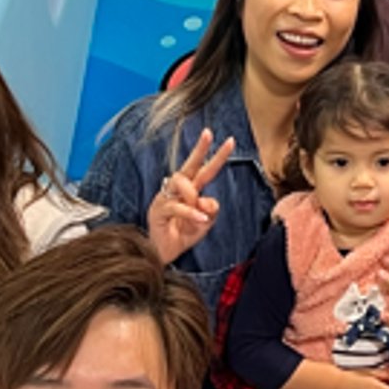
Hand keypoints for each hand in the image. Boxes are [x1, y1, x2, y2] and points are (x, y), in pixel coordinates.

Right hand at [147, 129, 234, 263]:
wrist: (164, 254)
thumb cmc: (182, 235)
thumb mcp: (204, 223)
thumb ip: (211, 211)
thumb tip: (207, 200)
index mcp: (190, 191)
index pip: (204, 169)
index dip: (217, 156)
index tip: (230, 141)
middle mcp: (177, 190)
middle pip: (189, 165)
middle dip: (200, 149)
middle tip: (209, 133)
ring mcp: (166, 198)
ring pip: (181, 182)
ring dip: (193, 194)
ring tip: (199, 212)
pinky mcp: (158, 211)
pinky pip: (176, 206)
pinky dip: (190, 213)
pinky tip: (200, 219)